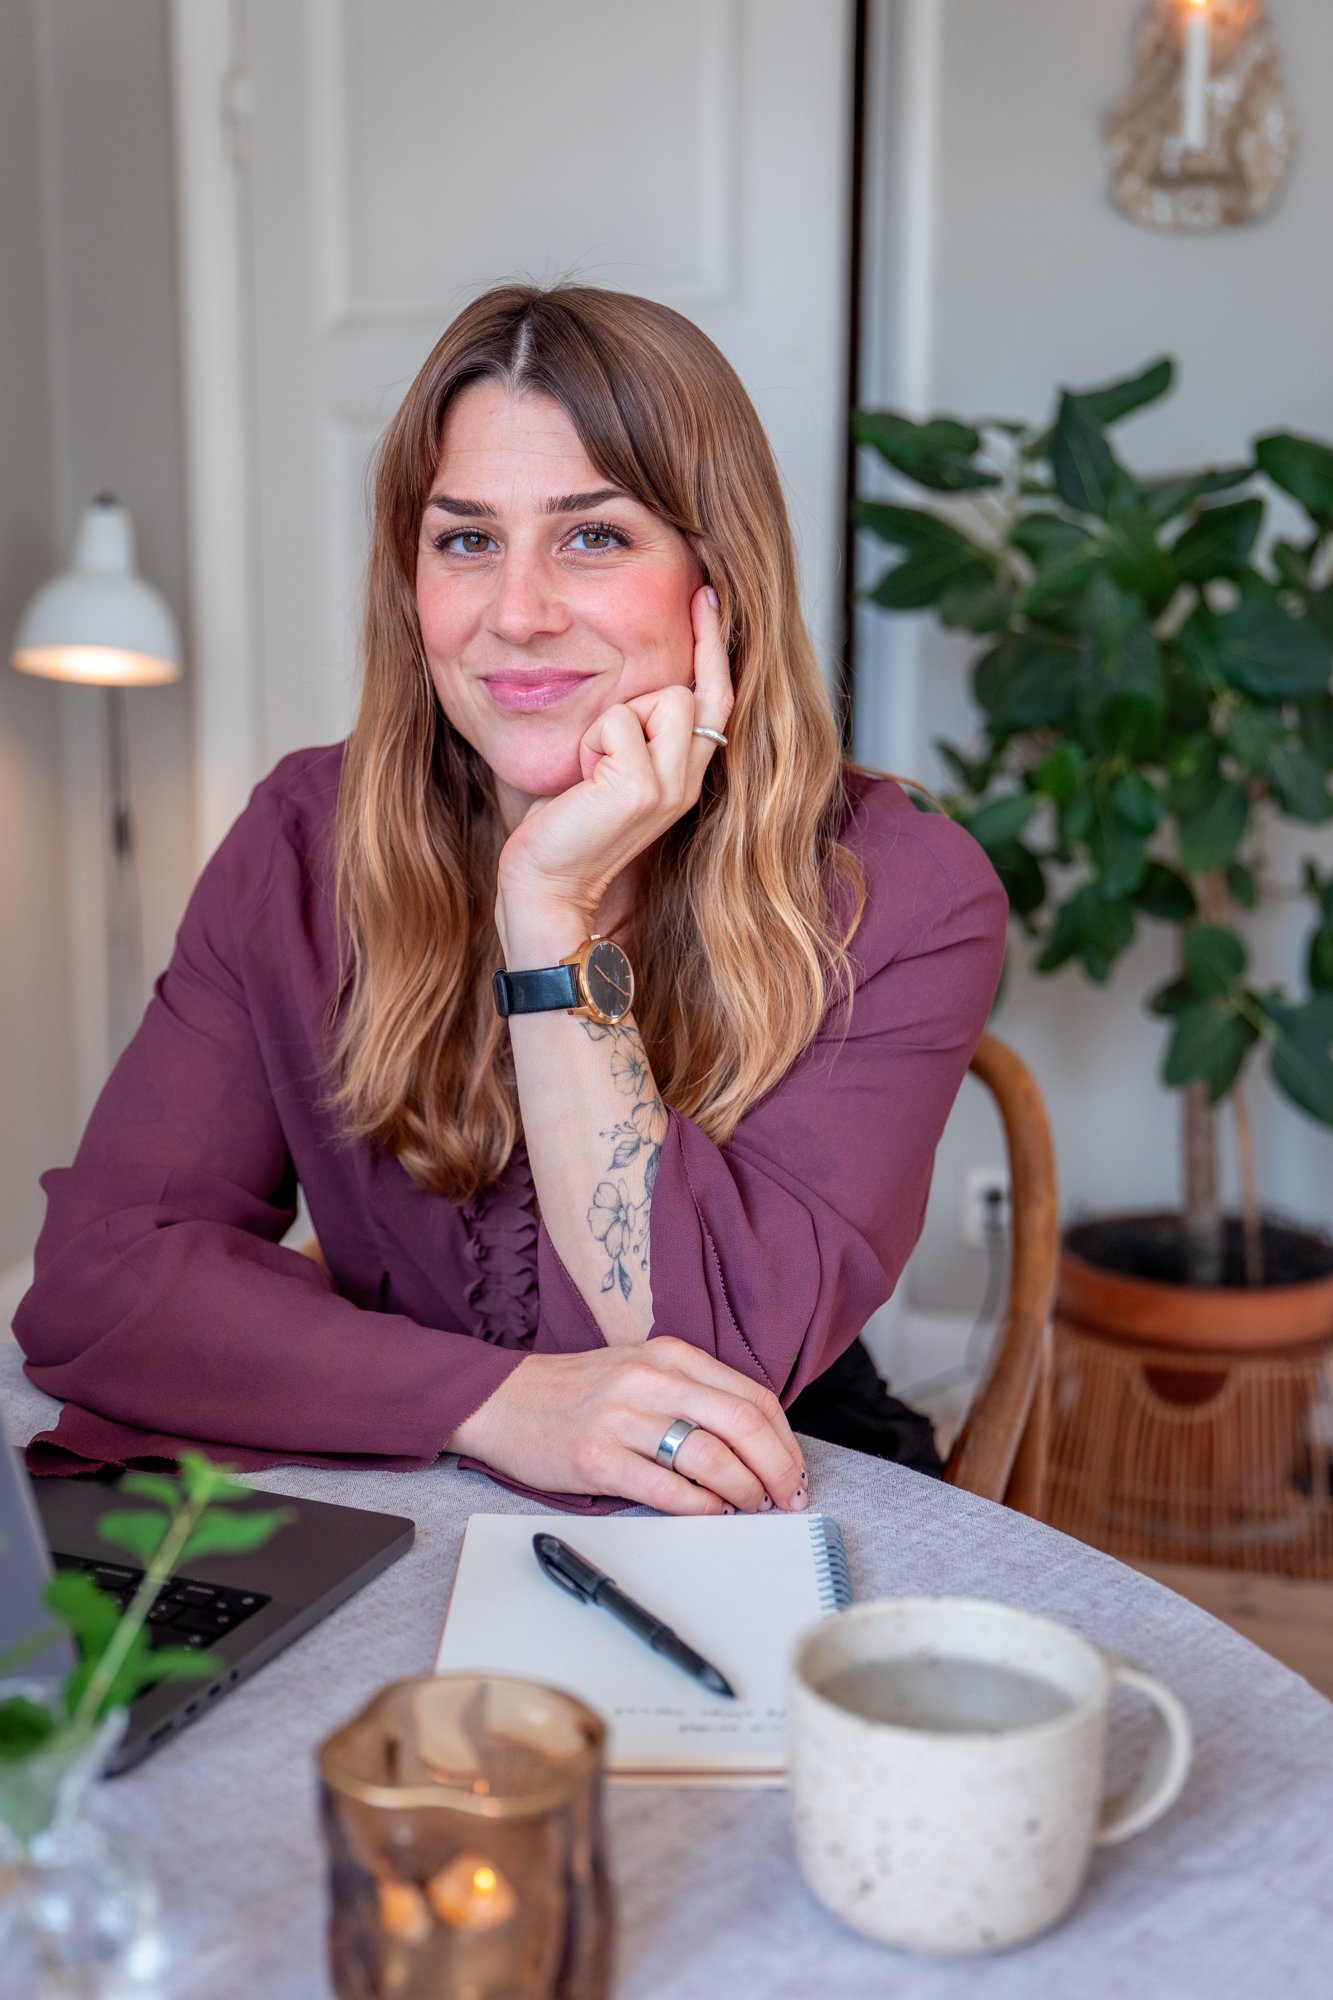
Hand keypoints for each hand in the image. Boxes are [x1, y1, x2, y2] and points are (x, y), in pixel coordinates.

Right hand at [448, 1337, 809, 1515]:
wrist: (503, 1401)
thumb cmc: (578, 1393)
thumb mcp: (642, 1370)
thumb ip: (694, 1394)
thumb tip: (756, 1444)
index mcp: (670, 1355)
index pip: (753, 1396)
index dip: (784, 1440)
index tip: (793, 1470)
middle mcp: (650, 1379)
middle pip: (743, 1424)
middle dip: (778, 1469)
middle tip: (787, 1497)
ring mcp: (623, 1418)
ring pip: (712, 1457)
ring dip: (743, 1491)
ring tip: (749, 1507)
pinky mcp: (598, 1459)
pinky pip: (667, 1489)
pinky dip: (700, 1507)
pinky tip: (709, 1514)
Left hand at [495, 586, 733, 940]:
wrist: (546, 886)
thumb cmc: (562, 827)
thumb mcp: (605, 766)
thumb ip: (630, 729)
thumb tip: (626, 675)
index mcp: (685, 774)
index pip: (717, 696)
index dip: (713, 645)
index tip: (703, 594)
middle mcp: (689, 779)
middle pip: (690, 691)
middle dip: (640, 700)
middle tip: (602, 745)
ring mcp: (672, 785)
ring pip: (663, 698)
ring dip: (614, 721)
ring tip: (592, 768)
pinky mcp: (643, 787)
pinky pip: (619, 720)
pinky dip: (591, 741)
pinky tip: (582, 781)